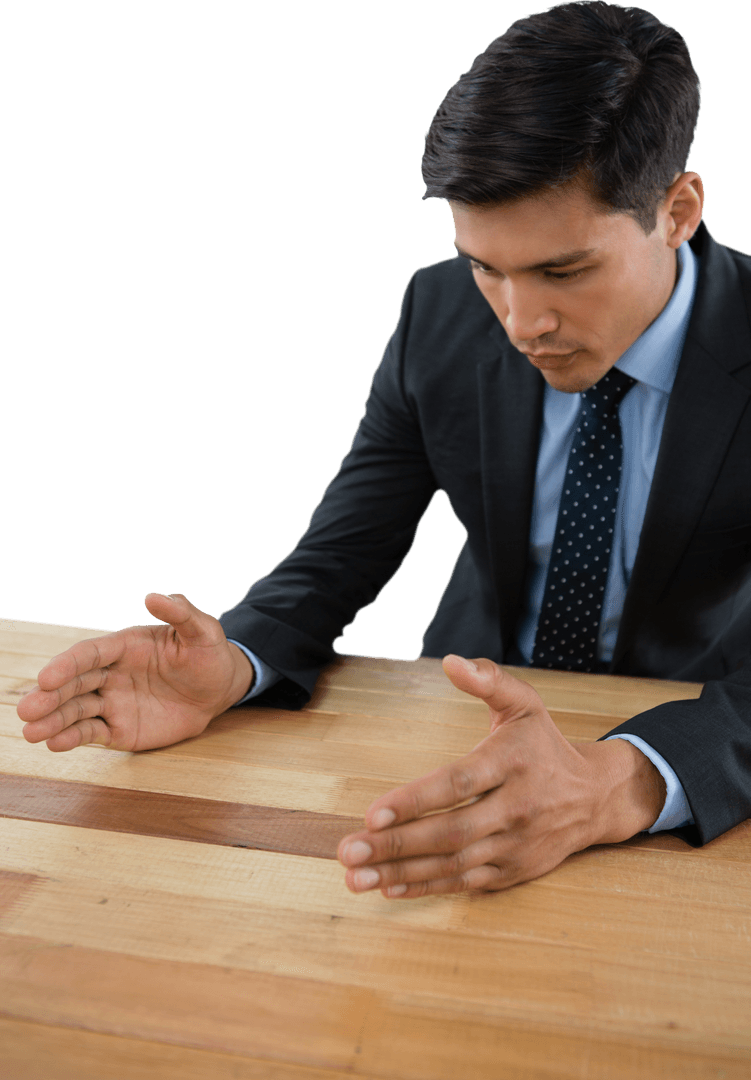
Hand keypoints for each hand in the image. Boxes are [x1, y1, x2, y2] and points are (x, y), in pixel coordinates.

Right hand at [17, 593, 253, 752]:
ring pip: (76, 710)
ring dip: (53, 721)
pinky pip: (91, 733)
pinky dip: (72, 738)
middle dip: (49, 696)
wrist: (218, 690)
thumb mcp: (203, 632)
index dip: (67, 665)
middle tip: (26, 709)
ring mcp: (113, 702)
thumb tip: (154, 596)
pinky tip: (55, 744)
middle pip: (74, 684)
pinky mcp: (119, 728)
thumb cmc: (208, 655)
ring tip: (31, 733)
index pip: (89, 654)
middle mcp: (111, 674)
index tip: (46, 677)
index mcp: (124, 646)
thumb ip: (180, 613)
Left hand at [338, 655, 665, 897]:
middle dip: (397, 845)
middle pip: (451, 832)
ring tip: (355, 877)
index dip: (416, 800)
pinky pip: (465, 883)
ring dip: (401, 873)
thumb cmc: (545, 745)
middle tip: (348, 850)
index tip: (374, 813)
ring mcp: (514, 845)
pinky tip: (389, 887)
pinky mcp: (513, 871)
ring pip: (453, 864)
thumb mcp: (524, 704)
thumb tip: (450, 662)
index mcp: (512, 762)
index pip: (459, 784)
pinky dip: (426, 888)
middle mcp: (515, 808)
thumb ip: (489, 680)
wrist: (594, 798)